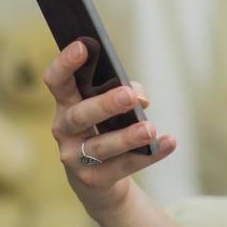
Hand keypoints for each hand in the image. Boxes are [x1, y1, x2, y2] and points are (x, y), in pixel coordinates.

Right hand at [43, 39, 175, 218]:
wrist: (100, 179)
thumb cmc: (107, 127)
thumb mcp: (113, 106)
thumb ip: (125, 93)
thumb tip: (139, 99)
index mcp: (67, 104)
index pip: (57, 81)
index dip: (65, 63)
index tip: (83, 46)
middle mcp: (64, 130)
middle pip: (79, 116)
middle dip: (104, 105)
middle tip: (129, 96)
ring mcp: (75, 158)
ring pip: (100, 147)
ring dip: (127, 136)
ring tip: (150, 129)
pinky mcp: (93, 180)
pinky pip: (124, 166)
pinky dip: (149, 155)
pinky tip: (168, 143)